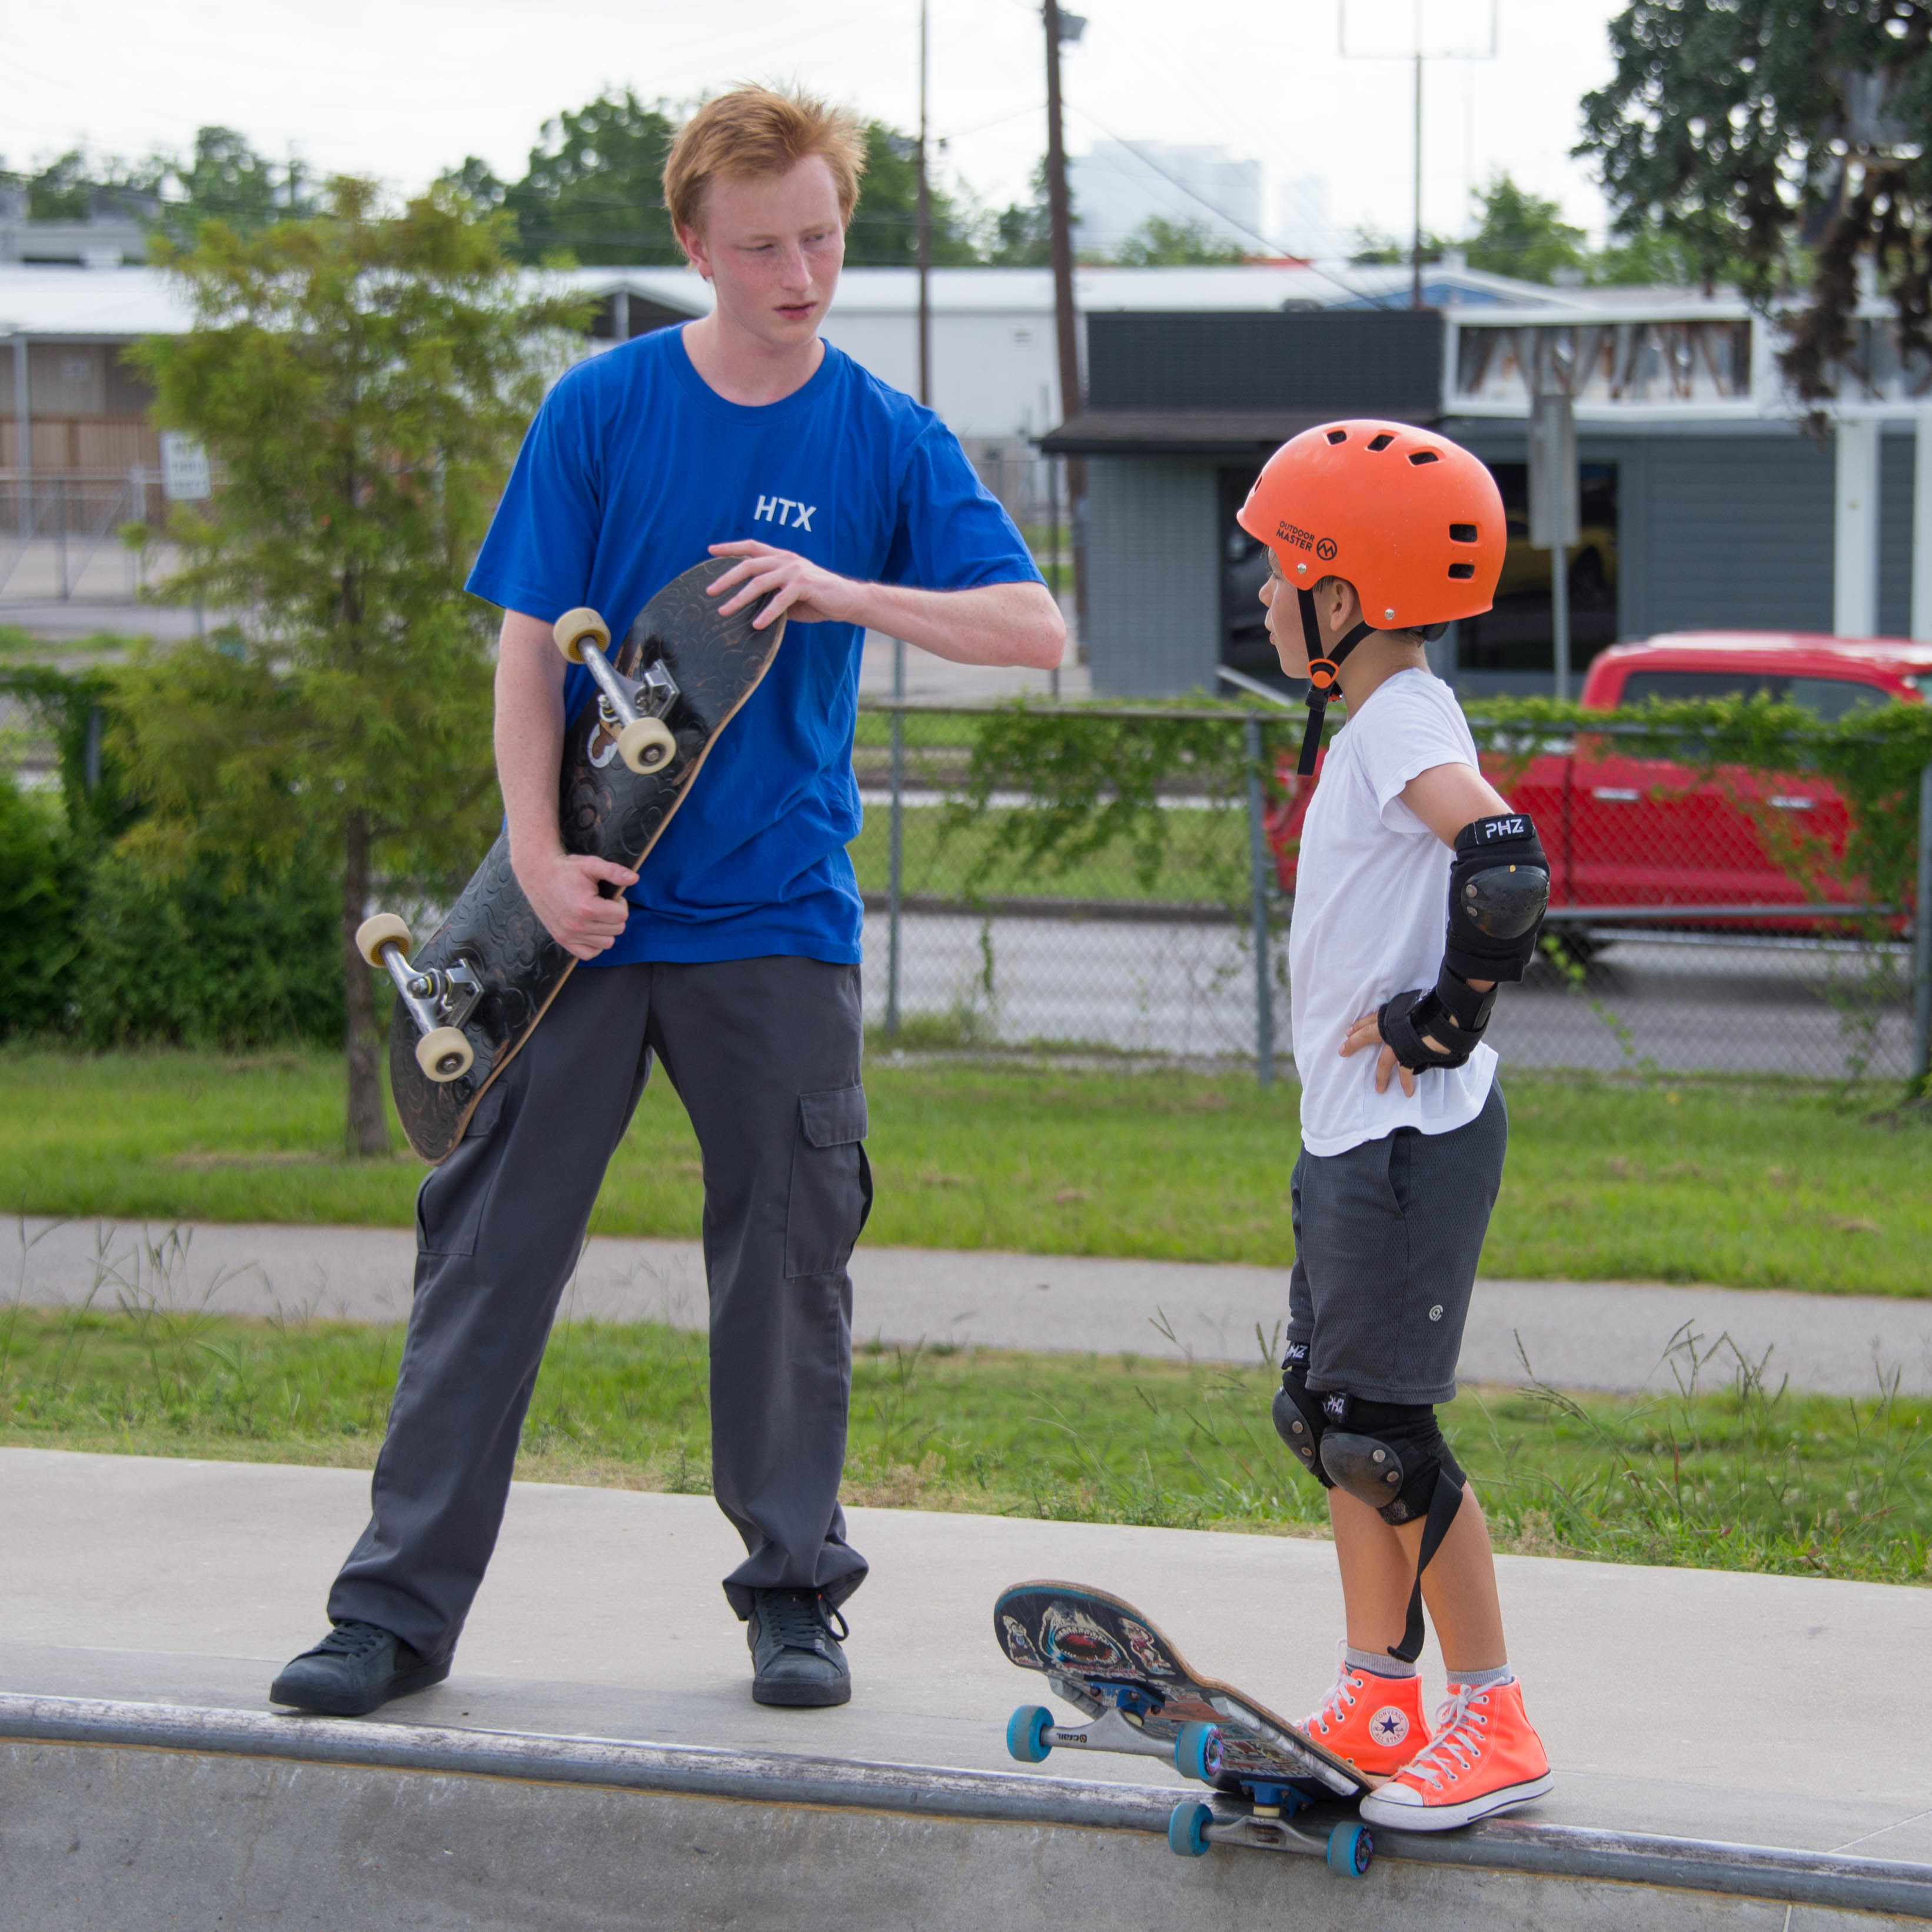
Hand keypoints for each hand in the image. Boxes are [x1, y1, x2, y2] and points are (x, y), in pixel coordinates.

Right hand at [513, 847, 638, 960]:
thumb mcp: (591, 864)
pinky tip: (591, 929)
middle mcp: (577, 925)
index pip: (622, 915)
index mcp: (587, 907)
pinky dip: (594, 944)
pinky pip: (589, 954)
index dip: (621, 904)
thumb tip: (635, 879)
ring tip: (597, 915)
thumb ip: (614, 872)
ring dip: (607, 930)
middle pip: (617, 929)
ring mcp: (569, 935)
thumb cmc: (566, 869)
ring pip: (606, 943)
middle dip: (615, 916)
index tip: (611, 897)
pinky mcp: (562, 940)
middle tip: (604, 904)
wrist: (537, 873)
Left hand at [707, 540, 863, 627]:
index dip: (730, 547)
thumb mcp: (789, 592)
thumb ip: (770, 592)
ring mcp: (795, 571)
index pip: (751, 547)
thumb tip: (747, 605)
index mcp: (782, 558)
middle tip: (709, 591)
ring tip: (724, 611)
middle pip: (749, 565)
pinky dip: (767, 613)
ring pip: (759, 582)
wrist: (847, 600)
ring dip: (739, 598)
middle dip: (726, 578)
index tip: (710, 551)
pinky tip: (756, 624)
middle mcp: (786, 560)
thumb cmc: (817, 598)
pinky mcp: (804, 585)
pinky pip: (780, 600)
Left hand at [1340, 1009, 1419, 1097]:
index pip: (1369, 1020)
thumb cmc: (1424, 1009)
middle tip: (1343, 1051)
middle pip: (1366, 1036)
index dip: (1358, 1025)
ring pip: (1384, 1063)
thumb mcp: (1410, 1004)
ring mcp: (1396, 1045)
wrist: (1432, 1021)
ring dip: (1381, 1076)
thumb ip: (1405, 1010)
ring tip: (1379, 1089)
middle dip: (1353, 1044)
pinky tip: (1407, 1092)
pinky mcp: (1407, 1056)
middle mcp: (1388, 1031)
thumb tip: (1409, 1010)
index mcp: (1388, 1017)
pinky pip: (1405, 1072)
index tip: (1348, 1032)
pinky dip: (1406, 1082)